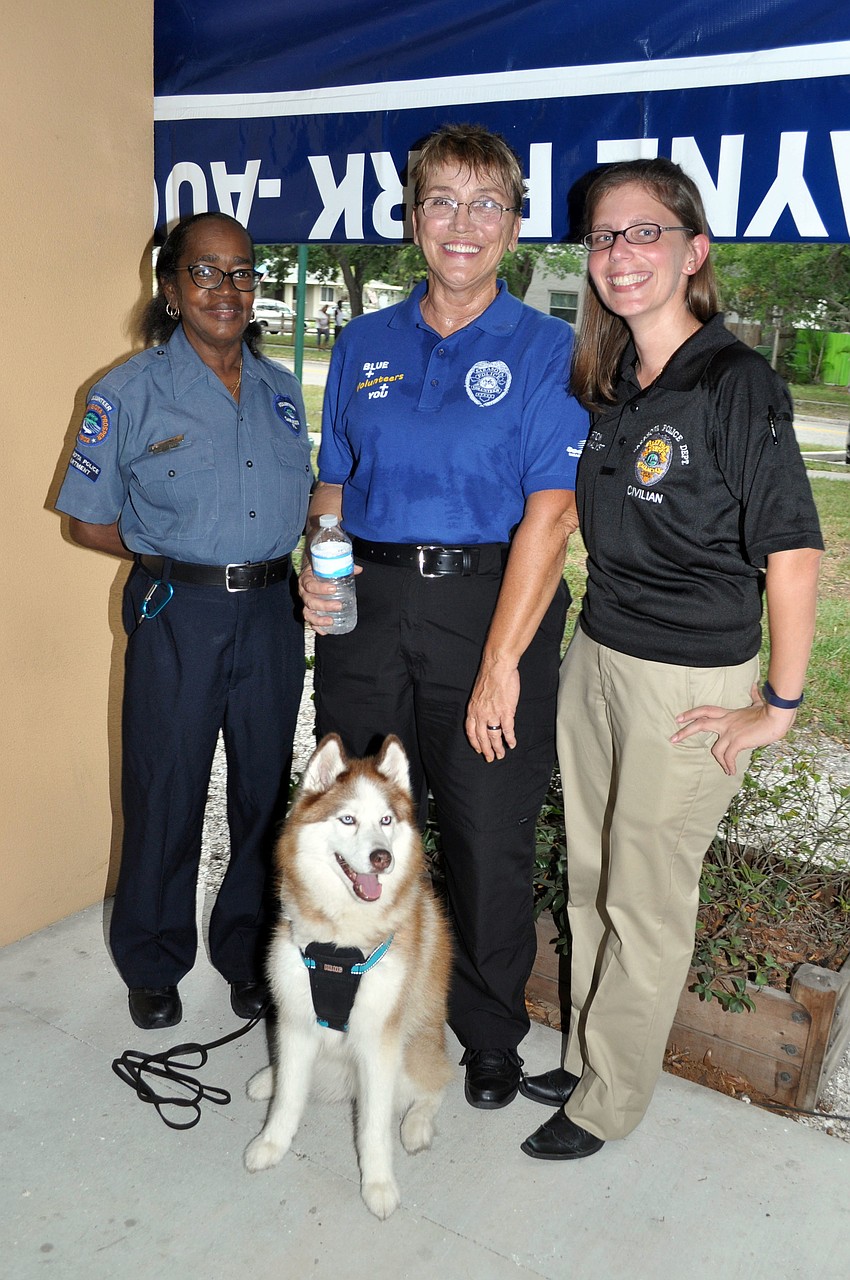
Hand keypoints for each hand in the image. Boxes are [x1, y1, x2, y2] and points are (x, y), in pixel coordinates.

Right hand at [298, 561, 361, 633]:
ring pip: (308, 613)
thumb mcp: (328, 565)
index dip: (320, 588)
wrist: (310, 569)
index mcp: (306, 579)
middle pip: (310, 601)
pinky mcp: (308, 610)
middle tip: (338, 606)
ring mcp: (305, 602)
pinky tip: (325, 631)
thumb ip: (342, 566)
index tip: (333, 589)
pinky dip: (317, 627)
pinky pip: (310, 620)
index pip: (310, 585)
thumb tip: (359, 569)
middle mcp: (303, 592)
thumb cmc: (320, 568)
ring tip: (331, 621)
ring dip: (319, 619)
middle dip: (324, 605)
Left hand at [465, 661, 519, 761]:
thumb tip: (484, 714)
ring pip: (494, 736)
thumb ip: (480, 705)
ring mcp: (493, 714)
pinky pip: (507, 730)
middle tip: (490, 758)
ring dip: (498, 748)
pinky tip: (512, 744)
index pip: (470, 731)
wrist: (497, 667)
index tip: (478, 749)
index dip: (474, 742)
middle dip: (486, 750)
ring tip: (501, 755)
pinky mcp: (506, 711)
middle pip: (482, 738)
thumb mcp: (478, 693)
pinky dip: (510, 738)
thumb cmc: (489, 676)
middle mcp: (480, 714)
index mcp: (472, 709)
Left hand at [671, 682, 797, 775]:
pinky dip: (728, 765)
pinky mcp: (737, 741)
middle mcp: (726, 722)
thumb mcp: (758, 702)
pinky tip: (731, 771)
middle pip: (700, 723)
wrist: (777, 717)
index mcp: (729, 714)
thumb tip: (754, 686)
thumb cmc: (770, 711)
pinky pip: (727, 756)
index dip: (691, 713)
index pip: (705, 710)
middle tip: (673, 739)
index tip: (678, 718)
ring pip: (715, 748)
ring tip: (725, 768)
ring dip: (719, 760)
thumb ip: (753, 696)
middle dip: (684, 731)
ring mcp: (731, 731)